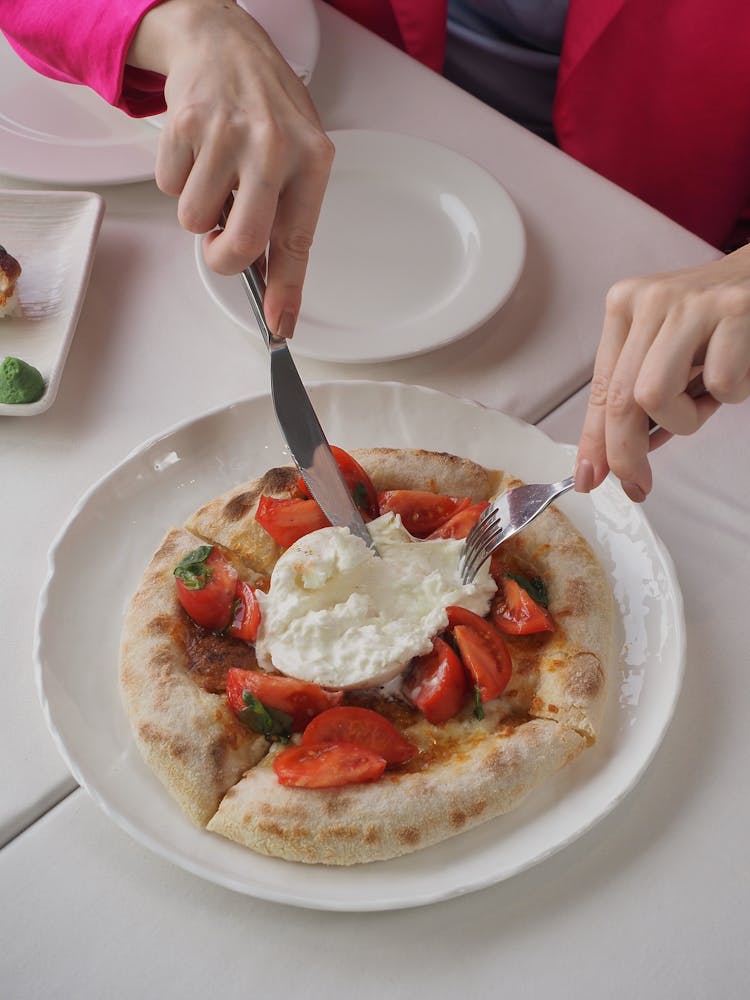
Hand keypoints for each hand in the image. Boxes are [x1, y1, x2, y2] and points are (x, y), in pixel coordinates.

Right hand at [127, 0, 333, 335]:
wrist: (222, 39)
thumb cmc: (265, 106)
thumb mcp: (297, 153)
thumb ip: (285, 212)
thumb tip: (267, 280)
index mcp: (312, 161)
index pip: (298, 242)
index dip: (287, 291)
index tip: (280, 327)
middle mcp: (275, 148)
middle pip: (242, 243)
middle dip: (222, 257)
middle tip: (219, 243)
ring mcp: (229, 135)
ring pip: (194, 218)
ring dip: (196, 208)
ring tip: (213, 171)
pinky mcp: (187, 124)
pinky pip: (168, 186)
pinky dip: (175, 177)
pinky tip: (195, 148)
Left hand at [575, 244, 749, 500]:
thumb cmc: (719, 326)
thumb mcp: (669, 356)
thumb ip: (641, 401)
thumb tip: (615, 462)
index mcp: (625, 306)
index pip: (601, 388)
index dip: (594, 441)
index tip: (591, 478)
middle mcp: (649, 299)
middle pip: (622, 398)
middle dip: (627, 453)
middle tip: (639, 484)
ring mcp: (690, 303)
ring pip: (655, 395)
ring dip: (685, 419)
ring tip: (707, 398)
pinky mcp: (733, 310)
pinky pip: (720, 383)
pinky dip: (733, 393)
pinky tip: (742, 366)